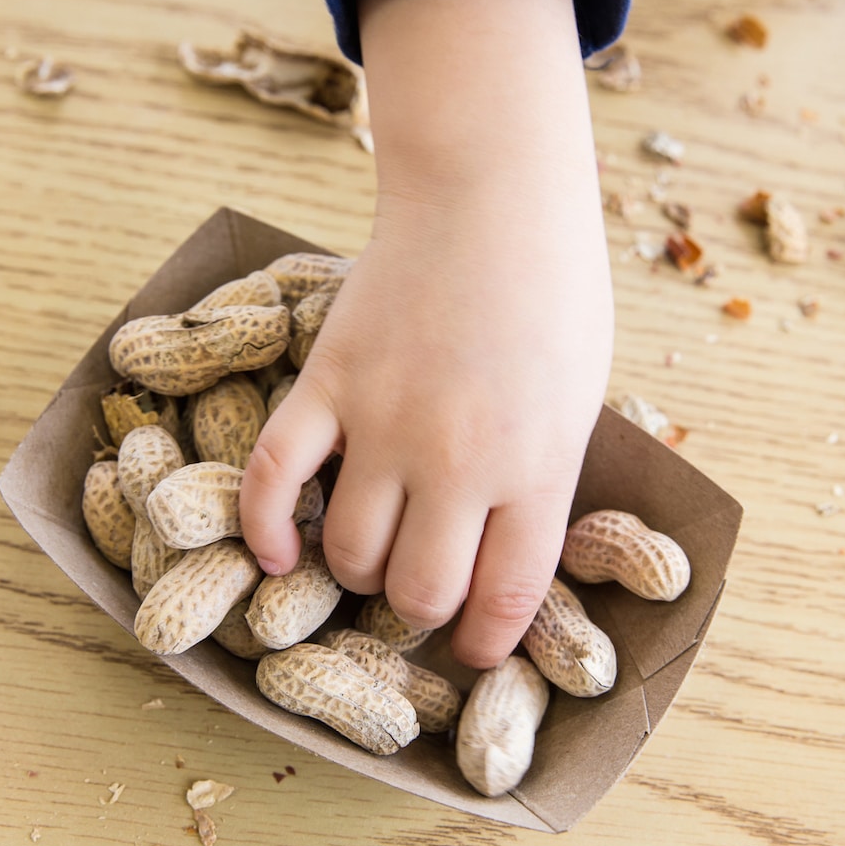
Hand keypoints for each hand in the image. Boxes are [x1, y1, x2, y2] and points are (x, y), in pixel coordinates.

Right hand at [240, 0, 612, 667]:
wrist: (491, 195)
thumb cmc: (554, 293)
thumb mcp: (580, 399)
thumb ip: (542, 482)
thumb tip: (506, 560)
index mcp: (537, 465)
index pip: (505, 597)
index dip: (483, 642)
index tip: (471, 651)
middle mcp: (459, 459)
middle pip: (419, 590)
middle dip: (417, 610)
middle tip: (417, 593)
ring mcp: (385, 420)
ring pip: (348, 551)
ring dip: (353, 571)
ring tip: (366, 553)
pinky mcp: (327, 382)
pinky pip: (272, 478)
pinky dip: (264, 528)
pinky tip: (274, 552)